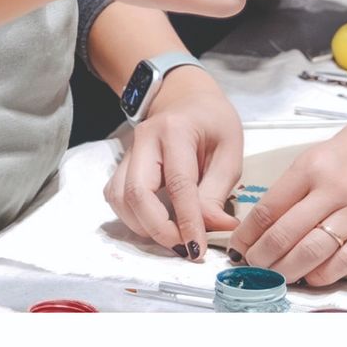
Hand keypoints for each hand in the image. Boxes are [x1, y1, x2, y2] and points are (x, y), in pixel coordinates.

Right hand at [104, 67, 242, 260]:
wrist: (187, 96)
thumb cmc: (212, 121)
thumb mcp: (229, 150)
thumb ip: (218, 191)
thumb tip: (215, 228)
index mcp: (176, 130)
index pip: (178, 184)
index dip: (187, 222)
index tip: (197, 250)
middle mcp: (144, 139)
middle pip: (138, 194)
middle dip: (159, 230)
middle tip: (184, 247)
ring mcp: (128, 151)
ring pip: (121, 200)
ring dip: (144, 227)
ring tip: (174, 235)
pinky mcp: (121, 165)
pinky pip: (116, 198)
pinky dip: (132, 218)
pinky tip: (155, 221)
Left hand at [227, 112, 346, 284]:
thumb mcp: (317, 156)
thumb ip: (294, 189)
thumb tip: (265, 226)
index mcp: (312, 166)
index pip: (270, 208)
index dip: (248, 233)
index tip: (238, 246)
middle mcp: (334, 189)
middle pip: (286, 234)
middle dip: (262, 257)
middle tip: (252, 265)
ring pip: (312, 252)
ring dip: (287, 270)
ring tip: (275, 275)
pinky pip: (346, 262)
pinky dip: (323, 274)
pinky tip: (311, 275)